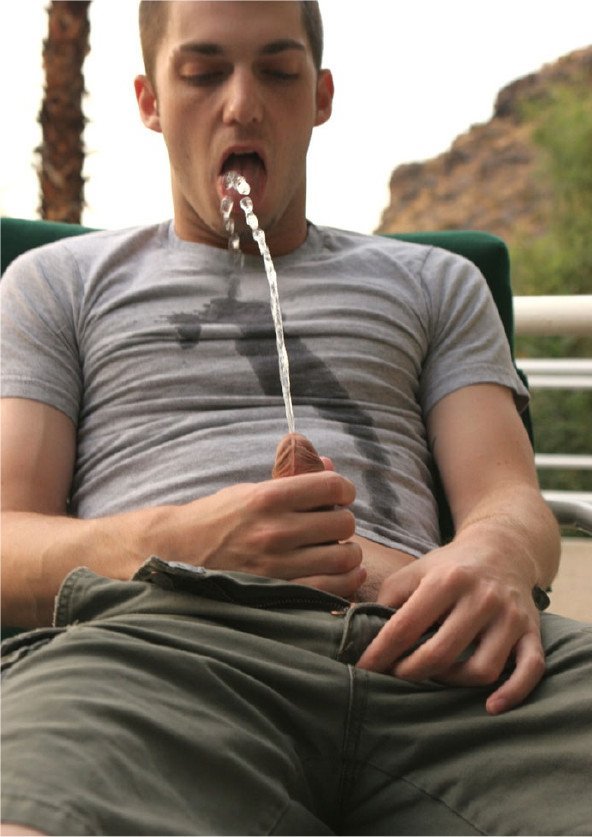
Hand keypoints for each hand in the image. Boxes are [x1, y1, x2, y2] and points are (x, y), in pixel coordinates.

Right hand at [159, 471, 364, 598]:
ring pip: (343, 558)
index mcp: (267, 498)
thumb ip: (292, 480)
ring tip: (337, 550)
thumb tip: (331, 467)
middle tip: (333, 525)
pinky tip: (342, 573)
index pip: (331, 486)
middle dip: (343, 521)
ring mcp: (277, 566)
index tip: (341, 495)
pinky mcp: (278, 593)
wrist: (178, 553)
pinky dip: (346, 581)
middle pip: (342, 522)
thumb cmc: (218, 518)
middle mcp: (274, 531)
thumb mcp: (250, 490)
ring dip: (348, 553)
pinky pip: (332, 590)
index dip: (344, 489)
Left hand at [356, 541, 544, 713]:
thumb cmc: (450, 567)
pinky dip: (513, 693)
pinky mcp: (532, 632)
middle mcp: (481, 597)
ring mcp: (510, 617)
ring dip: (452, 682)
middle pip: (441, 653)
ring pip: (482, 669)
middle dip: (411, 672)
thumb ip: (386, 598)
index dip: (381, 653)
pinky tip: (490, 707)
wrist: (503, 548)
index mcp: (446, 581)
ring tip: (435, 675)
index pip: (406, 626)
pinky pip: (530, 669)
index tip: (363, 670)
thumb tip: (344, 624)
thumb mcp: (415, 571)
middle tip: (395, 676)